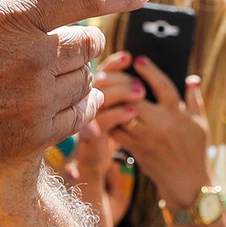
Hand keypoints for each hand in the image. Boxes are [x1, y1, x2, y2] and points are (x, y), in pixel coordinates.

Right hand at [0, 0, 147, 190]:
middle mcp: (32, 57)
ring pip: (82, 80)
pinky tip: (71, 102)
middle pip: (87, 43)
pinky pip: (78, 116)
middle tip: (64, 42)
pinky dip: (79, 107)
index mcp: (12, 15)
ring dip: (74, 75)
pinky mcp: (33, 137)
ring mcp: (36, 100)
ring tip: (52, 73)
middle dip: (78, 41)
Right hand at [62, 52, 142, 226]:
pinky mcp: (90, 136)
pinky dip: (119, 113)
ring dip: (122, 92)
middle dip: (121, 78)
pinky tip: (132, 112)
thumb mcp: (114, 114)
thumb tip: (141, 75)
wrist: (94, 168)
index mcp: (91, 95)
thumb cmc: (106, 139)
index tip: (130, 57)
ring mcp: (86, 118)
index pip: (101, 72)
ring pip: (101, 96)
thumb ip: (122, 96)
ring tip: (141, 95)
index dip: (114, 63)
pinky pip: (103, 119)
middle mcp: (84, 103)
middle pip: (100, 80)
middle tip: (140, 84)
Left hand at [109, 55, 212, 207]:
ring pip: (123, 115)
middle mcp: (162, 124)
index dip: (150, 72)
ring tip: (102, 88)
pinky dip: (109, 120)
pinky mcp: (136, 150)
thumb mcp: (200, 123)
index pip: (163, 87)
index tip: (138, 59)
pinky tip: (102, 110)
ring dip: (111, 101)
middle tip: (110, 72)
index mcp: (178, 114)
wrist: (187, 183)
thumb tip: (192, 77)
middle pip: (135, 99)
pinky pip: (117, 132)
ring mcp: (147, 138)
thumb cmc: (195, 151)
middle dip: (121, 84)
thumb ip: (195, 99)